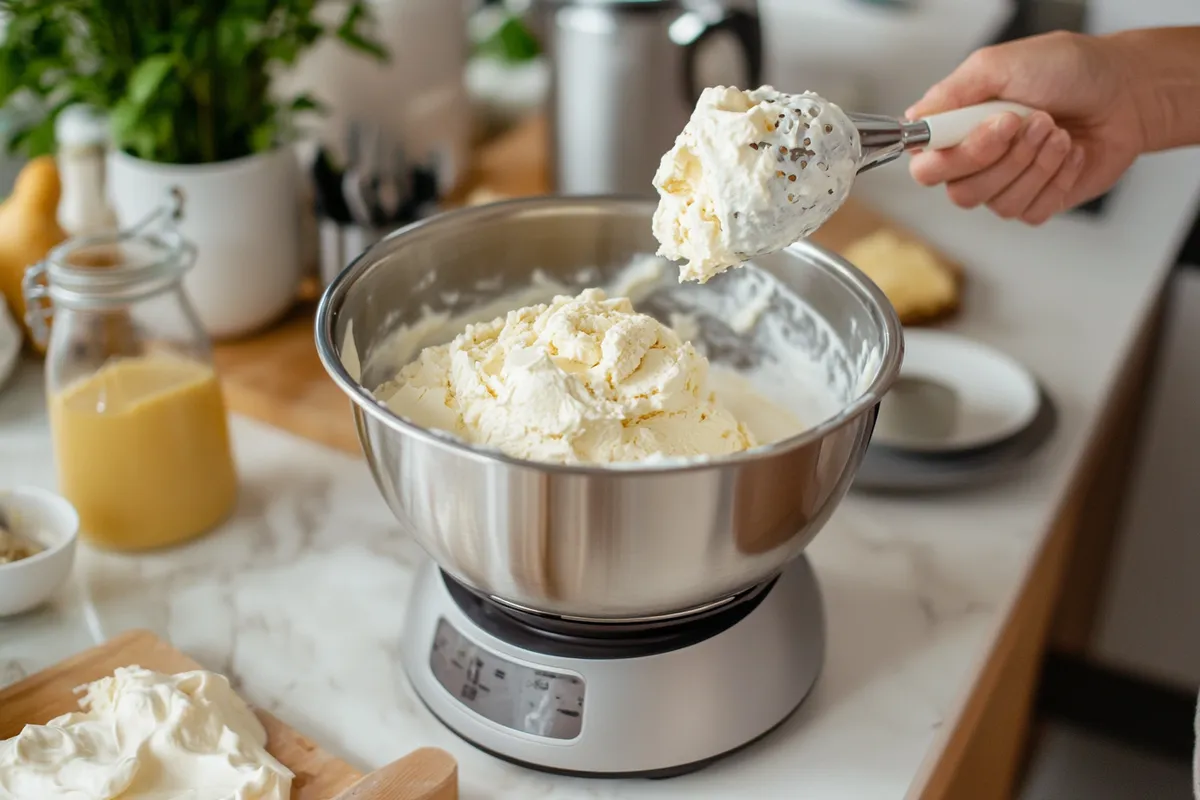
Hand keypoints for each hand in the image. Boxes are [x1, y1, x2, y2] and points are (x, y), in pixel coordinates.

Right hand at [905, 31, 1145, 224]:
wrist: (1126, 89)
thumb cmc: (1069, 70)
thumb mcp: (1003, 63)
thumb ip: (953, 91)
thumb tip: (916, 117)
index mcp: (957, 129)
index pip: (925, 167)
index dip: (954, 157)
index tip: (995, 124)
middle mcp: (975, 162)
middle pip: (959, 192)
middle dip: (1004, 158)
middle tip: (1032, 121)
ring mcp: (1005, 185)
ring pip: (998, 202)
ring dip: (1035, 162)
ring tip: (1057, 130)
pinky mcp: (1037, 202)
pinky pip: (1031, 210)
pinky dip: (1056, 177)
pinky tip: (1069, 151)